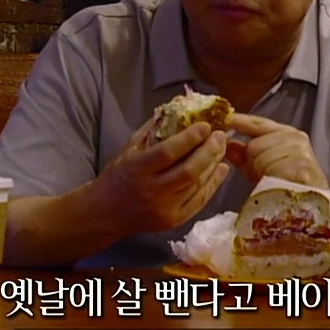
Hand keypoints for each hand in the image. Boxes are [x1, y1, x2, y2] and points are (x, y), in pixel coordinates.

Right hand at [95, 117, 230, 233]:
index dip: (189, 138)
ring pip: (197, 185)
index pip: (168, 152)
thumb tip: (176, 109)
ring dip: (214, 165)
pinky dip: (213, 184)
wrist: (107, 213)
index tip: (205, 125)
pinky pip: (199, 201)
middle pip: (189, 171)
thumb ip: (152, 130)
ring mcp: (165, 209)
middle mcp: (152, 191)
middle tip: (220, 135)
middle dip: (208, 151)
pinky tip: (221, 169)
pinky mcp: (174, 221)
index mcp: (137, 169)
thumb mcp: (128, 149)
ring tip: (223, 148)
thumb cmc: (117, 176)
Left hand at [225, 113, 328, 188]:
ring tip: (274, 180)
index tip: (224, 118)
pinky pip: (269, 168)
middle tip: (265, 175)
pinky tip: (279, 183)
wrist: (311, 208)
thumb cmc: (285, 187)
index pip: (258, 122)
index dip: (240, 121)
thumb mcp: (259, 168)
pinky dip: (269, 179)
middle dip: (252, 162)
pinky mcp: (300, 164)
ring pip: (259, 157)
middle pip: (254, 144)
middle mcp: (294, 137)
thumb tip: (226, 143)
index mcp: (286, 133)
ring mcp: (298, 150)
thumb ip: (244, 155)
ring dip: (260, 172)